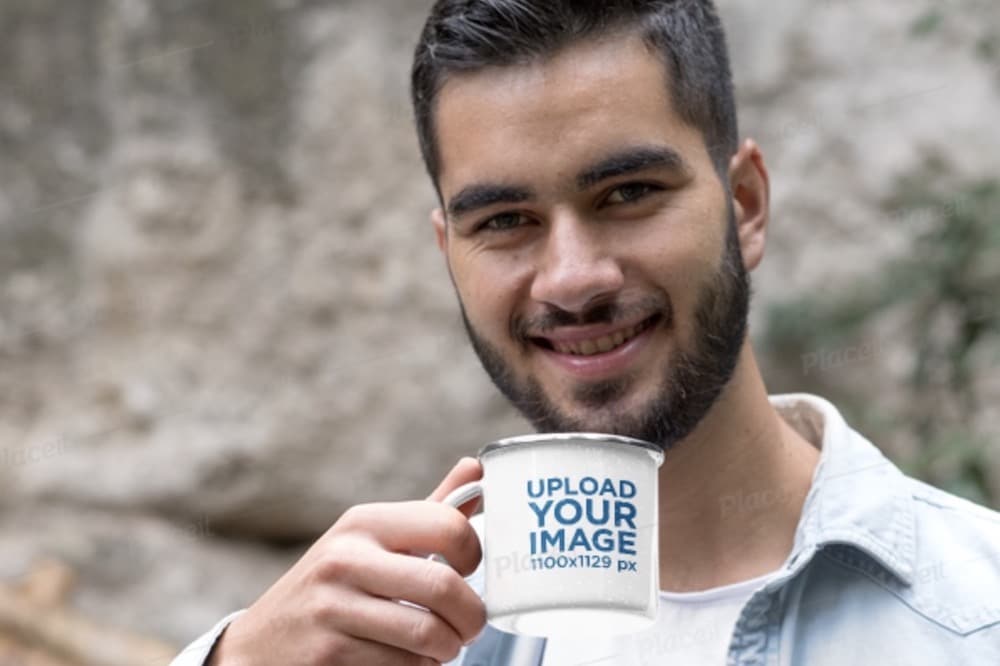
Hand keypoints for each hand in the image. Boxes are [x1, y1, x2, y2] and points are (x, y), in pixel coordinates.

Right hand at [208, 458, 485, 664]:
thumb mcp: (371, 539)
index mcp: (364, 522)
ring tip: (438, 644)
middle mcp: (345, 559)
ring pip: (429, 636)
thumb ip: (427, 513)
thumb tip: (475, 469)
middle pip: (444, 588)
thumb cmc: (333, 586)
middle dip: (472, 616)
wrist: (262, 644)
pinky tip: (403, 659)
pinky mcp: (330, 656)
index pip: (447, 526)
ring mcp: (333, 609)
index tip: (469, 571)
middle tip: (469, 625)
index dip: (474, 554)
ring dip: (447, 648)